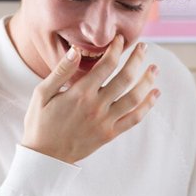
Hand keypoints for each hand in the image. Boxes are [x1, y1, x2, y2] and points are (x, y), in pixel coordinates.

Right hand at [21, 35, 158, 163]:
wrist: (45, 156)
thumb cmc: (40, 123)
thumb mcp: (42, 94)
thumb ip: (60, 72)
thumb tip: (75, 51)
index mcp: (80, 93)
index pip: (106, 65)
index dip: (116, 49)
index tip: (120, 39)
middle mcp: (97, 106)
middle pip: (125, 78)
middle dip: (137, 60)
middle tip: (144, 47)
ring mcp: (106, 121)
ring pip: (134, 98)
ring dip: (147, 81)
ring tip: (154, 69)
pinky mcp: (110, 134)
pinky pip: (134, 119)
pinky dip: (147, 106)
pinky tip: (154, 94)